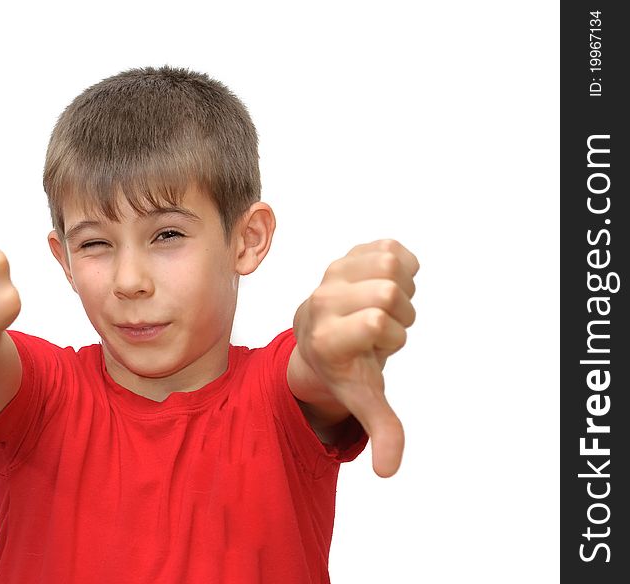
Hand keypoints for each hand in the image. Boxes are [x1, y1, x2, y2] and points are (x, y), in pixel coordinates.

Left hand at [295, 239, 417, 476]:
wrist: (318, 334)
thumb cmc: (345, 368)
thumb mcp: (362, 399)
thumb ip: (381, 431)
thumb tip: (388, 472)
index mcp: (327, 336)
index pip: (375, 320)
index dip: (391, 335)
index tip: (375, 347)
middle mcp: (323, 300)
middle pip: (389, 290)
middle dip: (401, 314)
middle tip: (383, 329)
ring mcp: (333, 273)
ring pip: (391, 264)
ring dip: (402, 289)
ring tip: (385, 308)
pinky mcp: (347, 254)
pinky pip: (390, 247)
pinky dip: (401, 266)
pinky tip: (387, 286)